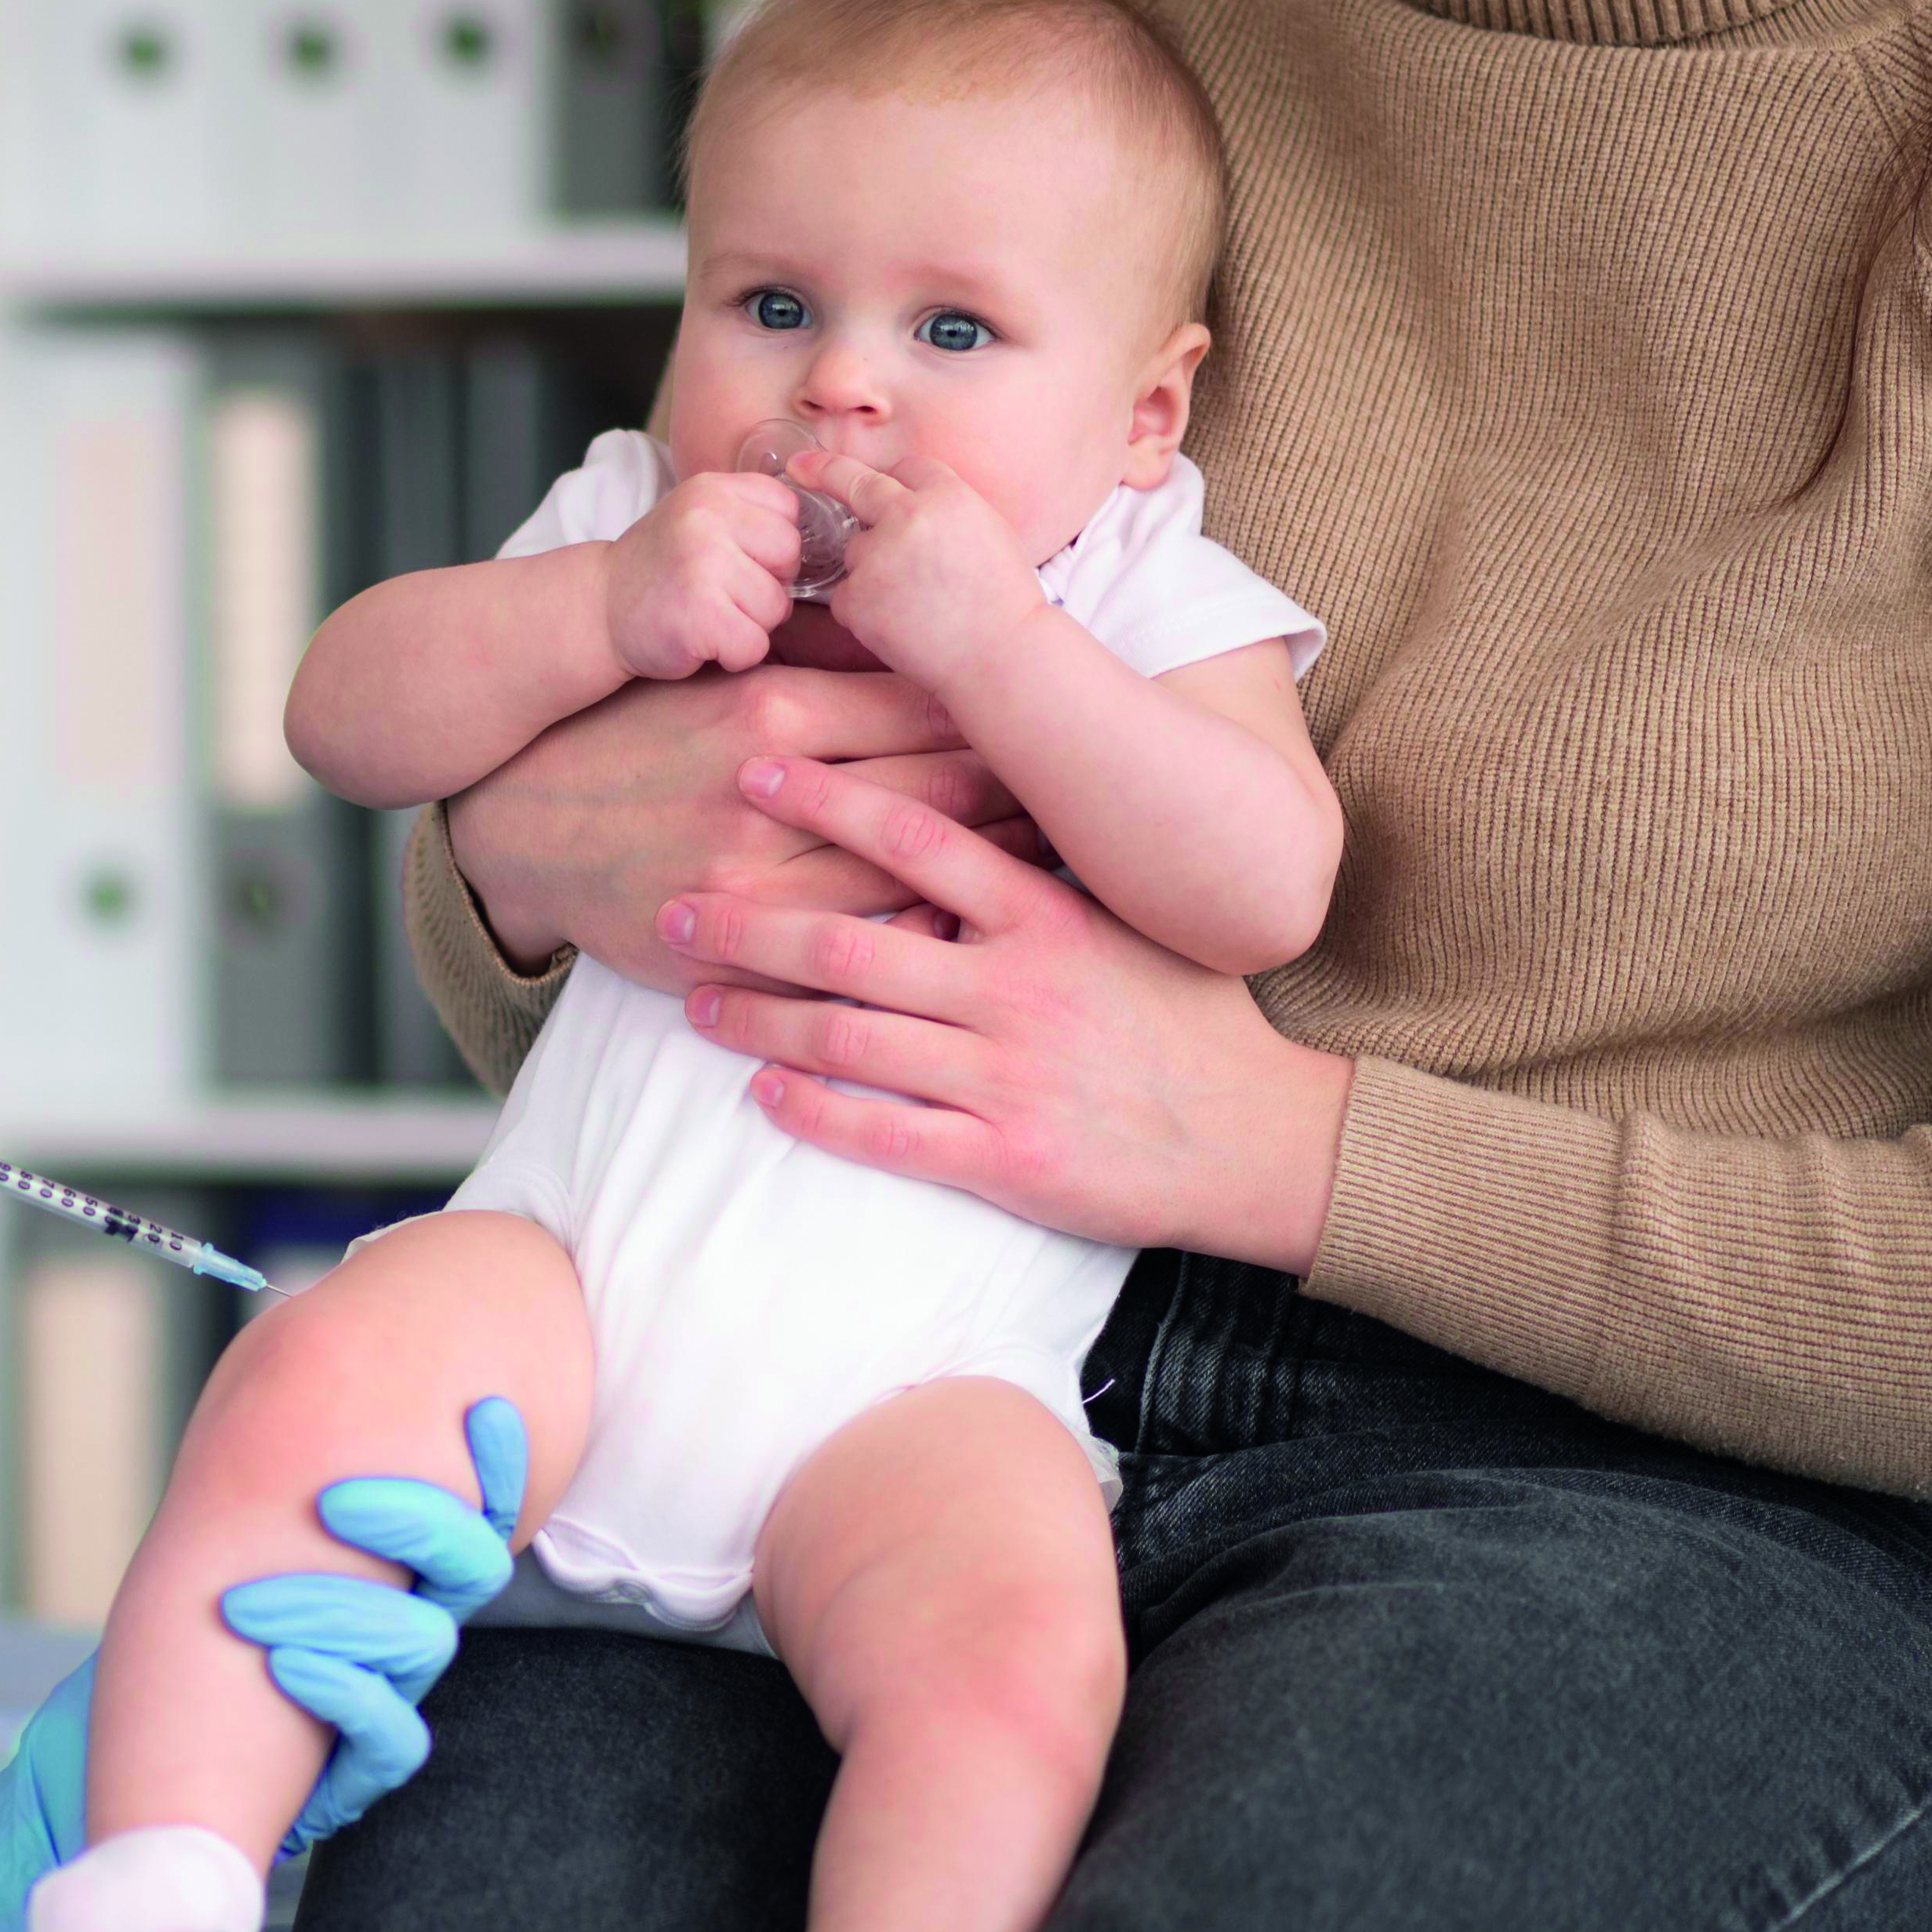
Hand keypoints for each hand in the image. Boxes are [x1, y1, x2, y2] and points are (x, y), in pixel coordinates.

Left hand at [0, 1399, 525, 1931]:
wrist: (152, 1755)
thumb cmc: (190, 1630)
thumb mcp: (234, 1537)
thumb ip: (280, 1476)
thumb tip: (280, 1362)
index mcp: (392, 1568)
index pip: (476, 1511)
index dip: (499, 1465)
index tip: (479, 1411)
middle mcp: (404, 1626)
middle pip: (469, 1565)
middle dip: (414, 1521)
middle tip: (330, 1499)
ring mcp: (388, 1693)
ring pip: (422, 1644)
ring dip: (337, 1610)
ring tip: (246, 1606)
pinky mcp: (359, 1768)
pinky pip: (392, 1740)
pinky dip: (341, 1696)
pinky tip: (280, 1670)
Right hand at [443, 664, 1045, 986]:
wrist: (515, 824)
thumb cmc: (631, 735)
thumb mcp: (714, 674)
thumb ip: (813, 660)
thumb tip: (924, 642)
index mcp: (769, 708)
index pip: (923, 705)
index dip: (1005, 715)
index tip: (1065, 720)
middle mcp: (765, 792)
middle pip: (934, 789)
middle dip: (1024, 795)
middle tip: (1100, 799)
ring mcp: (747, 876)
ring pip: (905, 874)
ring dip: (993, 871)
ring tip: (1067, 866)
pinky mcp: (730, 943)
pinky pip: (851, 943)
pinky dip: (920, 936)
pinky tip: (978, 934)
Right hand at [599, 474, 824, 681]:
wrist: (597, 610)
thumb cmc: (660, 570)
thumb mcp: (700, 519)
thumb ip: (751, 517)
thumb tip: (832, 536)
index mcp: (714, 489)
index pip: (790, 512)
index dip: (772, 548)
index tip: (738, 562)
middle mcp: (707, 518)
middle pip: (791, 558)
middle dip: (768, 586)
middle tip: (722, 595)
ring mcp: (701, 564)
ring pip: (776, 607)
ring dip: (749, 625)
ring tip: (707, 617)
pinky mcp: (698, 615)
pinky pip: (753, 645)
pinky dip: (733, 655)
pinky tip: (701, 641)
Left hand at [663, 756, 1352, 1268]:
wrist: (1260, 1139)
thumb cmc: (1188, 1019)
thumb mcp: (1128, 923)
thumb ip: (1044, 873)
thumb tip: (971, 793)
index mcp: (1045, 916)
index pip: (915, 837)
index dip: (826, 802)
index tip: (755, 771)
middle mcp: (1016, 987)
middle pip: (848, 940)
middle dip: (747, 923)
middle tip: (671, 905)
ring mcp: (1006, 1075)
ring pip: (846, 1039)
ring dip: (758, 1021)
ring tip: (694, 1003)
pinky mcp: (1004, 1159)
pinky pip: (884, 1133)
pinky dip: (813, 1115)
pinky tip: (761, 1097)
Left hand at [792, 448, 1051, 683]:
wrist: (1000, 656)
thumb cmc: (1004, 602)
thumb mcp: (991, 532)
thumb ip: (946, 509)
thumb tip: (911, 500)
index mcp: (947, 495)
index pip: (906, 467)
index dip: (898, 480)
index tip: (865, 472)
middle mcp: (907, 516)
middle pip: (857, 485)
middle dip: (826, 471)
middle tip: (801, 468)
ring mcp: (877, 555)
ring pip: (856, 550)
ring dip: (873, 570)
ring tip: (917, 603)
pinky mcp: (856, 597)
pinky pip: (846, 595)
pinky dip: (864, 610)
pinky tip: (899, 625)